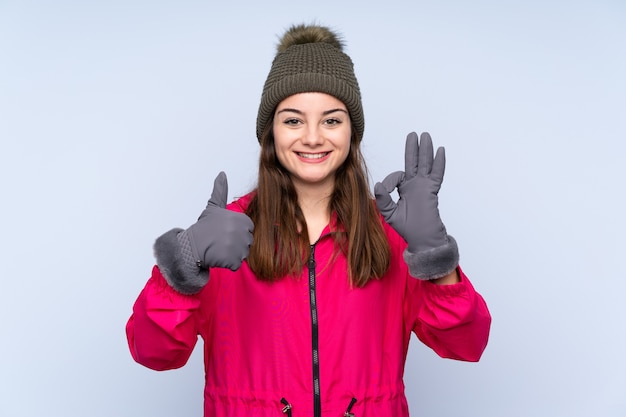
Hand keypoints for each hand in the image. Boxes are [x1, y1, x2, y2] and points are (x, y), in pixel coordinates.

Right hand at [187, 172, 253, 270]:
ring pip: (242, 254)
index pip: (248, 230)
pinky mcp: (233, 261)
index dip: (236, 232)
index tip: (224, 232)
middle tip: (220, 241)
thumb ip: (220, 191)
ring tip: (219, 249)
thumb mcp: (213, 207)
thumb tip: (222, 174)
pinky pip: (236, 264)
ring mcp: (238, 247)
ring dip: (232, 254)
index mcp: (241, 219)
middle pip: (247, 243)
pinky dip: (227, 264)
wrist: (191, 246)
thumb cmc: (203, 228)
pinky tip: (218, 257)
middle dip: (235, 244)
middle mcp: (241, 232)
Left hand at [374, 132, 447, 252]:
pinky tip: (440, 151)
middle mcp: (415, 186)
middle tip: (414, 134)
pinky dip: (438, 163)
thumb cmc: (408, 228)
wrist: (423, 239)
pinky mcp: (432, 191)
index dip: (391, 180)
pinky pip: (436, 174)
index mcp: (404, 190)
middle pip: (414, 162)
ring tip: (426, 137)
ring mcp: (424, 187)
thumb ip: (383, 199)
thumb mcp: (389, 213)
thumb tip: (378, 184)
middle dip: (414, 148)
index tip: (388, 189)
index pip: (397, 176)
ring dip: (425, 150)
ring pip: (425, 164)